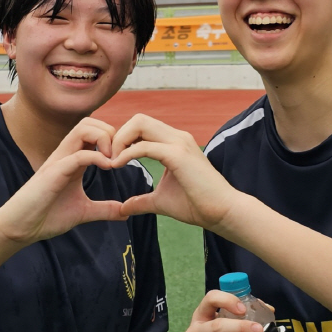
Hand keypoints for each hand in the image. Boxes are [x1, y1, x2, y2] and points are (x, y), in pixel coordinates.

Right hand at [0, 119, 122, 245]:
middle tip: (120, 157)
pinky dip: (97, 157)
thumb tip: (126, 212)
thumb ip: (104, 209)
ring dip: (104, 139)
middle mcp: (66, 154)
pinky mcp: (53, 173)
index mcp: (74, 159)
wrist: (20, 228)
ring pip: (82, 128)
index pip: (94, 131)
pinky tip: (107, 168)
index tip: (125, 159)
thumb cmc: (46, 216)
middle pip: (89, 122)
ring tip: (113, 161)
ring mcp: (59, 161)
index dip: (114, 139)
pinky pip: (78, 154)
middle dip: (111, 133)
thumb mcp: (83, 211)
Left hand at [109, 114, 235, 229]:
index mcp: (174, 143)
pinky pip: (144, 146)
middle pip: (139, 119)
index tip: (112, 159)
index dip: (123, 139)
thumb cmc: (197, 205)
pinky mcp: (178, 155)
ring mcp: (179, 143)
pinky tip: (118, 165)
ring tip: (112, 161)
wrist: (222, 212)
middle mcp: (177, 137)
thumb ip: (142, 200)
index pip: (142, 126)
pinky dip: (127, 153)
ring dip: (120, 140)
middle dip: (118, 135)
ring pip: (140, 124)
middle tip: (108, 158)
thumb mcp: (161, 201)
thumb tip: (123, 208)